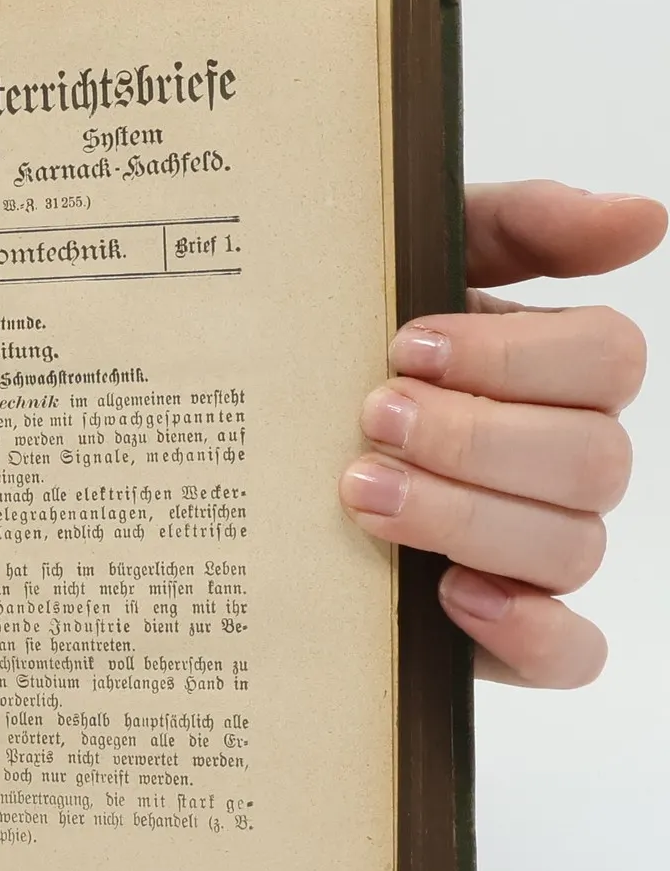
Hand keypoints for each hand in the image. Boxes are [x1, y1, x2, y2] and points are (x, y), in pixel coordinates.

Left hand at [341, 181, 664, 687]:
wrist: (242, 445)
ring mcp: (535, 550)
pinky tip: (451, 597)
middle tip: (371, 419)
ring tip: (359, 493)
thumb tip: (642, 217)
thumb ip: (519, 223)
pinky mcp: (502, 630)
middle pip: (593, 457)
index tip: (406, 346)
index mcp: (551, 374)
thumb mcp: (399, 262)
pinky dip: (528, 631)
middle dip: (476, 437)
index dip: (515, 355)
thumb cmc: (336, 347)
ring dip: (467, 517)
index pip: (608, 359)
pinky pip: (571, 653)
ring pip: (572, 546)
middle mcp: (560, 463)